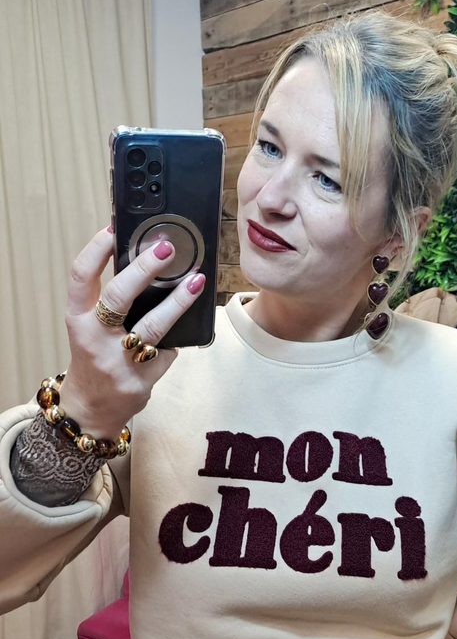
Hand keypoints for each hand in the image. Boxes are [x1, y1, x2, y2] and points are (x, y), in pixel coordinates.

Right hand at [60, 227, 206, 438]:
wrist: (90, 409)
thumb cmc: (93, 358)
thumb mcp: (88, 327)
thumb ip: (106, 300)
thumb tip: (144, 261)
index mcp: (77, 319)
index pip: (81, 276)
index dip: (96, 250)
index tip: (114, 229)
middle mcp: (94, 339)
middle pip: (118, 295)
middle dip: (144, 268)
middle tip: (166, 248)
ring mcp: (117, 362)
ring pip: (152, 325)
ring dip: (178, 301)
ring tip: (196, 280)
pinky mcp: (140, 381)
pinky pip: (166, 352)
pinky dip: (176, 338)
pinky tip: (186, 327)